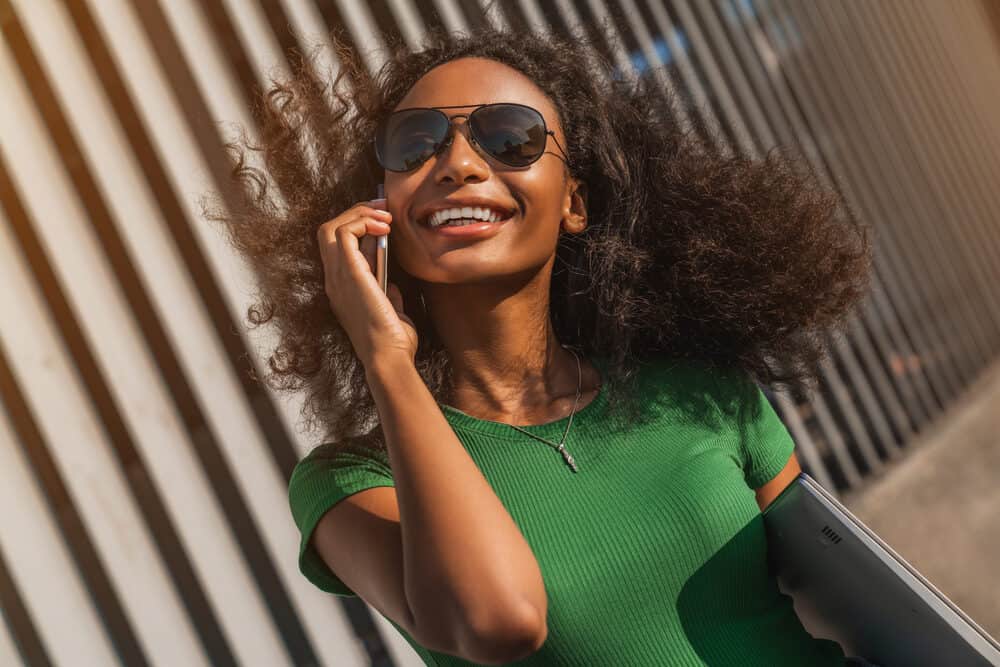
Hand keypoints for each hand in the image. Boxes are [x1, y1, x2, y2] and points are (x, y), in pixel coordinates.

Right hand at [317, 198, 416, 367]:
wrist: (389, 357)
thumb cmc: (393, 339)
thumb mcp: (388, 307)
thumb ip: (383, 289)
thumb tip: (387, 273)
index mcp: (340, 288)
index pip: (337, 246)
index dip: (358, 227)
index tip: (384, 221)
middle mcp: (333, 280)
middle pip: (328, 231)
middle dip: (356, 213)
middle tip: (384, 209)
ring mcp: (337, 277)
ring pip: (333, 227)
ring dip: (360, 214)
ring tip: (386, 216)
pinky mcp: (349, 274)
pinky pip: (344, 234)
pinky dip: (363, 223)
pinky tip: (384, 228)